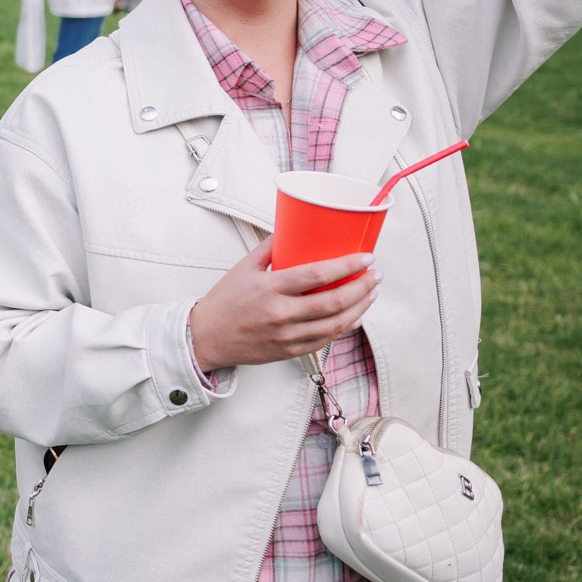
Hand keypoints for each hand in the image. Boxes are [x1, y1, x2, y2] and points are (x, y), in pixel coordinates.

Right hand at [189, 238, 378, 372]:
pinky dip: (345, 327)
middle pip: (334, 301)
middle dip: (362, 287)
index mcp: (269, 289)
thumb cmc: (224, 302)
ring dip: (360, 307)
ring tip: (371, 293)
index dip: (346, 266)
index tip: (365, 257)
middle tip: (374, 275)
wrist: (207, 337)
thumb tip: (291, 230)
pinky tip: (355, 316)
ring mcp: (287, 335)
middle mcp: (281, 313)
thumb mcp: (243, 268)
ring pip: (336, 323)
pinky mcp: (290, 351)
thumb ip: (269, 248)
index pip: (317, 275)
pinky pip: (326, 340)